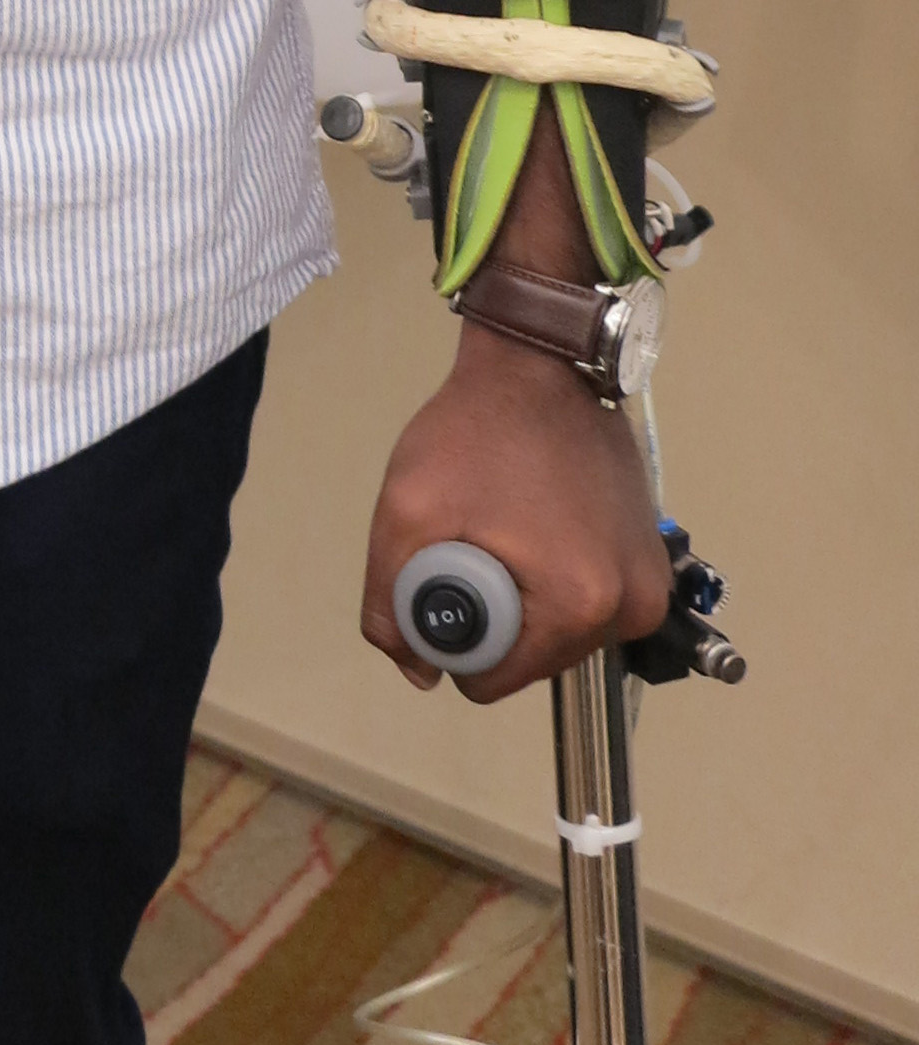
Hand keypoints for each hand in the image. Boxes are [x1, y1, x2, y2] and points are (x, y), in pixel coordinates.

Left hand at [363, 318, 672, 701]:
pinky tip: (537, 529)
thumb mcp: (407, 509)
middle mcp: (633, 609)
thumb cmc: (473, 431)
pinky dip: (558, 581)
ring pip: (563, 635)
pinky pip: (592, 603)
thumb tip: (417, 670)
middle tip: (474, 548)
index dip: (457, 644)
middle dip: (494, 619)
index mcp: (579, 607)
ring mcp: (651, 586)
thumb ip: (390, 600)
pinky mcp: (653, 561)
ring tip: (507, 531)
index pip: (498, 680)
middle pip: (534, 660)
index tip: (446, 584)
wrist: (541, 364)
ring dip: (526, 601)